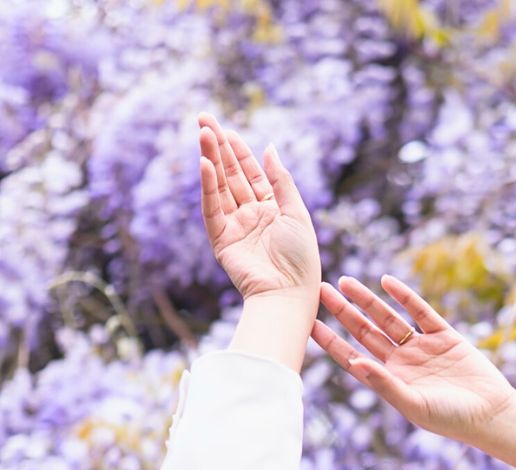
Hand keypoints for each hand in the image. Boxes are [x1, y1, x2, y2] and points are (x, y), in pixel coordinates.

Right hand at [198, 112, 319, 305]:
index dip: (240, 151)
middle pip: (232, 175)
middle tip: (204, 118)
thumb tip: (269, 147)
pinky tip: (205, 164)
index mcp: (272, 209)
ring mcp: (235, 227)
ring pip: (220, 187)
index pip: (252, 174)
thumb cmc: (301, 258)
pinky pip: (212, 209)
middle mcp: (251, 216)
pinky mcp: (222, 241)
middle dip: (219, 147)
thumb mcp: (296, 213)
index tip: (228, 129)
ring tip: (203, 133)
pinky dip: (208, 187)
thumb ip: (281, 181)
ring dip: (211, 159)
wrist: (289, 294)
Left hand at [311, 275, 515, 443]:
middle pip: (365, 332)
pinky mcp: (444, 336)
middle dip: (344, 312)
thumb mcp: (414, 405)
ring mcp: (422, 347)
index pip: (352, 357)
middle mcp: (402, 362)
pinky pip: (420, 312)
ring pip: (388, 318)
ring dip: (367, 300)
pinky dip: (405, 297)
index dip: (331, 341)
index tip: (309, 324)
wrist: (491, 413)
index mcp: (390, 380)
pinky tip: (387, 282)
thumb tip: (355, 362)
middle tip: (320, 291)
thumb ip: (385, 384)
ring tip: (345, 282)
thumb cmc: (452, 419)